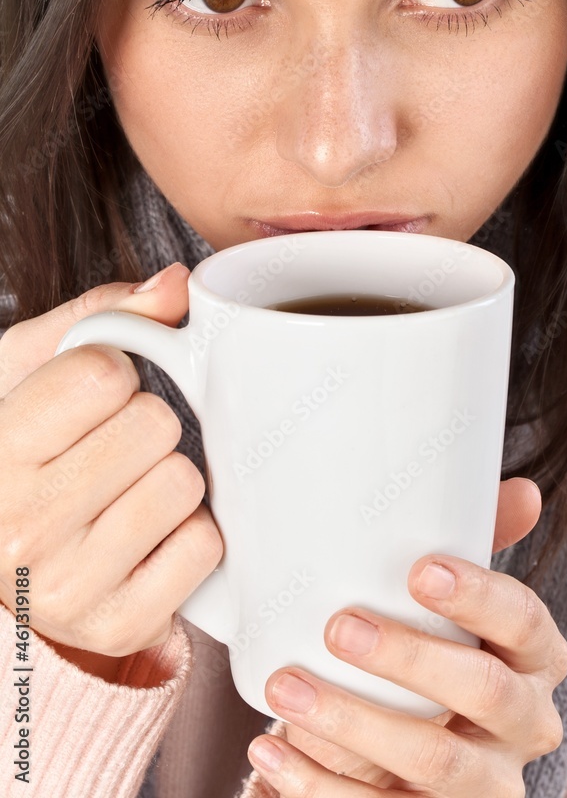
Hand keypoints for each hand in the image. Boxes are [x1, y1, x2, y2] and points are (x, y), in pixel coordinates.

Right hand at [0, 263, 221, 668]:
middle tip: (110, 452)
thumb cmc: (20, 455)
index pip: (101, 374)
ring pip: (183, 484)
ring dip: (169, 480)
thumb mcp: (28, 371)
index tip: (94, 400)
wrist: (3, 564)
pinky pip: (203, 546)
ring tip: (125, 495)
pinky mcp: (117, 627)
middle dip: (145, 426)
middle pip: (155, 426)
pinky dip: (187, 536)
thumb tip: (178, 284)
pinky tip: (145, 540)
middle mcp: (20, 527)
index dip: (113, 375)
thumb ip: (98, 317)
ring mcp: (67, 587)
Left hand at [247, 478, 566, 796]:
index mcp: (534, 659)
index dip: (478, 596)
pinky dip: (317, 786)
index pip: (525, 621)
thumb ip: (476, 546)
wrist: (412, 755)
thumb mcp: (457, 607)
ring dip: (351, 722)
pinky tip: (269, 750)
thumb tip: (523, 489)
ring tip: (284, 687)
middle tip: (339, 627)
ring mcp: (484, 782)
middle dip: (409, 658)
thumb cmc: (436, 654)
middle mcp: (523, 724)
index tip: (420, 571)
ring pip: (433, 760)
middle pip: (484, 691)